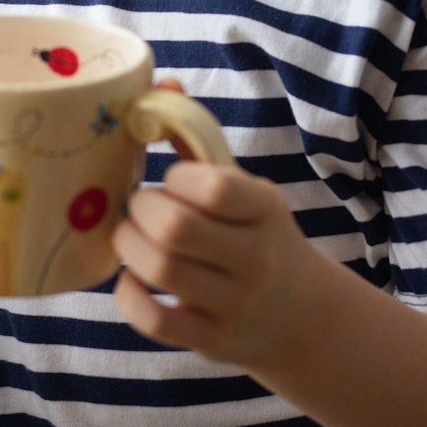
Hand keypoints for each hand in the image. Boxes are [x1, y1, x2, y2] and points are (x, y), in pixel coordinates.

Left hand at [111, 156, 312, 373]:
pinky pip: (154, 320)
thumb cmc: (254, 234)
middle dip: (140, 209)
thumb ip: (197, 139)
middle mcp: (257, 258)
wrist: (297, 314)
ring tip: (131, 237)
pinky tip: (132, 278)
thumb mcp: (243, 189)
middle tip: (139, 207)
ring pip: (161, 269)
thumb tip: (163, 85)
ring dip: (129, 246)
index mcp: (266, 209)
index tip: (170, 181)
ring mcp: (235, 304)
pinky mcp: (211, 340)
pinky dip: (128, 296)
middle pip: (176, 228)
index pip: (215, 188)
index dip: (176, 178)